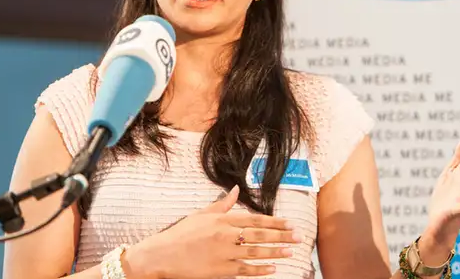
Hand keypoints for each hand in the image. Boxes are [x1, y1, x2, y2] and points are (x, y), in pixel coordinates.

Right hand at [127, 185, 301, 278]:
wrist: (161, 255)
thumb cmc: (180, 234)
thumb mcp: (201, 214)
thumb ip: (222, 204)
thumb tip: (236, 189)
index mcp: (222, 220)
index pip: (255, 219)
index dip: (274, 222)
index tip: (289, 223)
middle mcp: (226, 235)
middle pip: (260, 235)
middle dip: (282, 236)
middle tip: (298, 237)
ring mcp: (224, 253)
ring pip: (256, 252)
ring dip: (276, 252)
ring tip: (291, 252)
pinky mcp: (220, 270)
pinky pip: (245, 269)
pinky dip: (260, 270)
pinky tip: (273, 269)